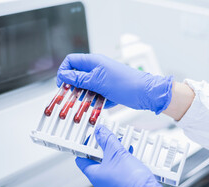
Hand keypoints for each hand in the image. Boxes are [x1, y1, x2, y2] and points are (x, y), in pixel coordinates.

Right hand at [57, 53, 172, 113]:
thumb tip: (65, 76)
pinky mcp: (109, 89)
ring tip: (90, 101)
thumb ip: (80, 79)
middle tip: (74, 96)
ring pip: (87, 88)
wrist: (146, 93)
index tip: (62, 84)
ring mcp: (104, 79)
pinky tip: (102, 103)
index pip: (71, 61)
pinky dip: (97, 101)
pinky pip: (97, 95)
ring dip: (86, 96)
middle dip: (75, 87)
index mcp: (94, 62)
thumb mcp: (98, 81)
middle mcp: (98, 69)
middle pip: (77, 76)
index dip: (64, 72)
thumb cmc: (127, 84)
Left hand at [76, 125, 170, 186]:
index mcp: (95, 176)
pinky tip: (132, 161)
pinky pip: (121, 178)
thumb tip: (100, 132)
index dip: (85, 149)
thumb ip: (107, 140)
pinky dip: (125, 168)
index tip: (91, 141)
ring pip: (111, 171)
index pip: (82, 161)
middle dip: (106, 152)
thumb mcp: (117, 153)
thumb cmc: (131, 179)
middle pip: (98, 164)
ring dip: (117, 159)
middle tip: (111, 142)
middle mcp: (101, 186)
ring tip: (126, 150)